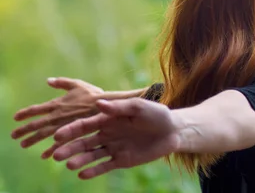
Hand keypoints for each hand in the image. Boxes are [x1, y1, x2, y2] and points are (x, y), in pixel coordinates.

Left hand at [12, 77, 103, 157]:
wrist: (106, 107)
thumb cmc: (93, 95)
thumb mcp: (77, 84)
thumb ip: (62, 83)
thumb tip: (48, 80)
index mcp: (57, 103)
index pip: (36, 109)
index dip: (25, 113)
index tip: (15, 117)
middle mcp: (57, 116)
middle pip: (36, 124)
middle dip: (24, 130)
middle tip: (13, 135)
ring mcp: (64, 126)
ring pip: (44, 134)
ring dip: (32, 140)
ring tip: (23, 145)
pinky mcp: (72, 134)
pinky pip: (59, 144)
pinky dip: (51, 150)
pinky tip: (44, 156)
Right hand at [53, 98, 180, 179]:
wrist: (173, 131)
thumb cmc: (157, 114)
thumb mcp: (140, 107)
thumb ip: (120, 107)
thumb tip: (99, 103)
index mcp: (109, 119)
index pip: (85, 125)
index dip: (70, 130)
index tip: (56, 136)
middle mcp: (107, 133)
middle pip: (84, 142)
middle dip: (69, 148)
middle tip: (57, 154)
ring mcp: (113, 147)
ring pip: (91, 155)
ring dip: (79, 160)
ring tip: (69, 165)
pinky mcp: (121, 160)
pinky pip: (104, 166)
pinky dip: (93, 171)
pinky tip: (83, 174)